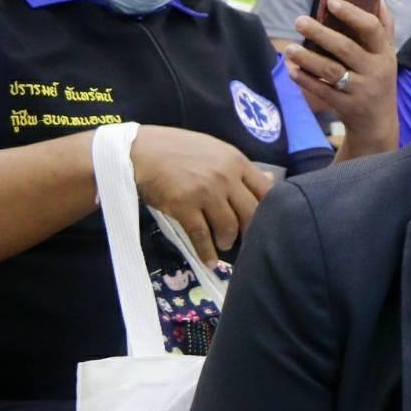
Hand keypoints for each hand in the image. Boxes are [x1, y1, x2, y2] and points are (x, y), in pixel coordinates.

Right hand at [130, 126, 275, 265]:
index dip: (269, 209)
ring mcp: (205, 192)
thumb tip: (271, 181)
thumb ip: (241, 168)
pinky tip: (209, 261)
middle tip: (246, 238)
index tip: (266, 220)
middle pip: (251, 212)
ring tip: (224, 244)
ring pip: (229, 226)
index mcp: (236, 161)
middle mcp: (225, 177)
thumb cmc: (177, 149)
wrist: (139, 150)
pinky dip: (206, 252)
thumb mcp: (215, 150)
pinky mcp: (184, 206)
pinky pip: (201, 235)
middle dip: (251, 230)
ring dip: (228, 241)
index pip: (266, 190)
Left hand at [287, 0, 398, 157]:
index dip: (352, 14)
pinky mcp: (346, 106)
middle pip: (346, 48)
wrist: (378, 123)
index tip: (331, 2)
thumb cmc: (380, 80)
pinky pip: (322, 91)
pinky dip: (306, 80)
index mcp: (385, 54)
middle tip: (299, 20)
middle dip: (320, 33)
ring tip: (291, 48)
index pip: (372, 28)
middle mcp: (375, 71)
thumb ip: (384, 27)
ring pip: (331, 71)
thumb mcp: (388, 55)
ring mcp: (360, 90)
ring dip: (308, 58)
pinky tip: (293, 70)